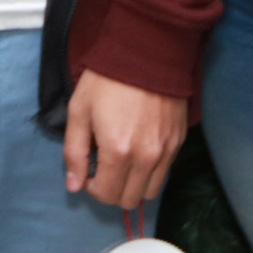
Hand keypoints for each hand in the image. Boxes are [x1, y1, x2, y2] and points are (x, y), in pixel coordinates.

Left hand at [63, 70, 187, 208]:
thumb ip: (74, 153)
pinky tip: (139, 149)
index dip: (92, 187)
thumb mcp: (79, 111)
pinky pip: (165, 172)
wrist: (146, 53)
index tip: (89, 171)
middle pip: (129, 200)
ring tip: (122, 162)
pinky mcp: (178, 141)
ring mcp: (166, 150)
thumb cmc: (107, 80)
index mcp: (118, 151)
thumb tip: (74, 186)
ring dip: (133, 185)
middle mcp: (146, 158)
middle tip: (104, 168)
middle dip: (112, 190)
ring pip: (150, 191)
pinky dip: (150, 171)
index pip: (106, 195)